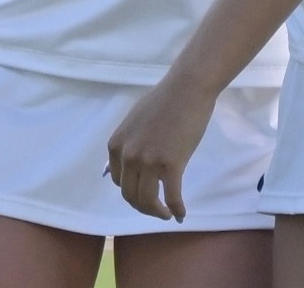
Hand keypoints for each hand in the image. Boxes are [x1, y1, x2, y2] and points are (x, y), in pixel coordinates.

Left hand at [106, 77, 217, 220]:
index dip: (132, 192)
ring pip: (148, 201)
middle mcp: (128, 156)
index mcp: (116, 145)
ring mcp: (149, 162)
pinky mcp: (171, 165)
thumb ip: (126, 144)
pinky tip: (181, 214)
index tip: (144, 195)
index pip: (118, 181)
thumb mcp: (133, 121)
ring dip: (157, 213)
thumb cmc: (164, 101)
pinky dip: (176, 210)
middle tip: (157, 210)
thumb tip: (118, 168)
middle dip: (143, 207)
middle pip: (131, 195)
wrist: (187, 89)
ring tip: (167, 214)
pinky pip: (172, 197)